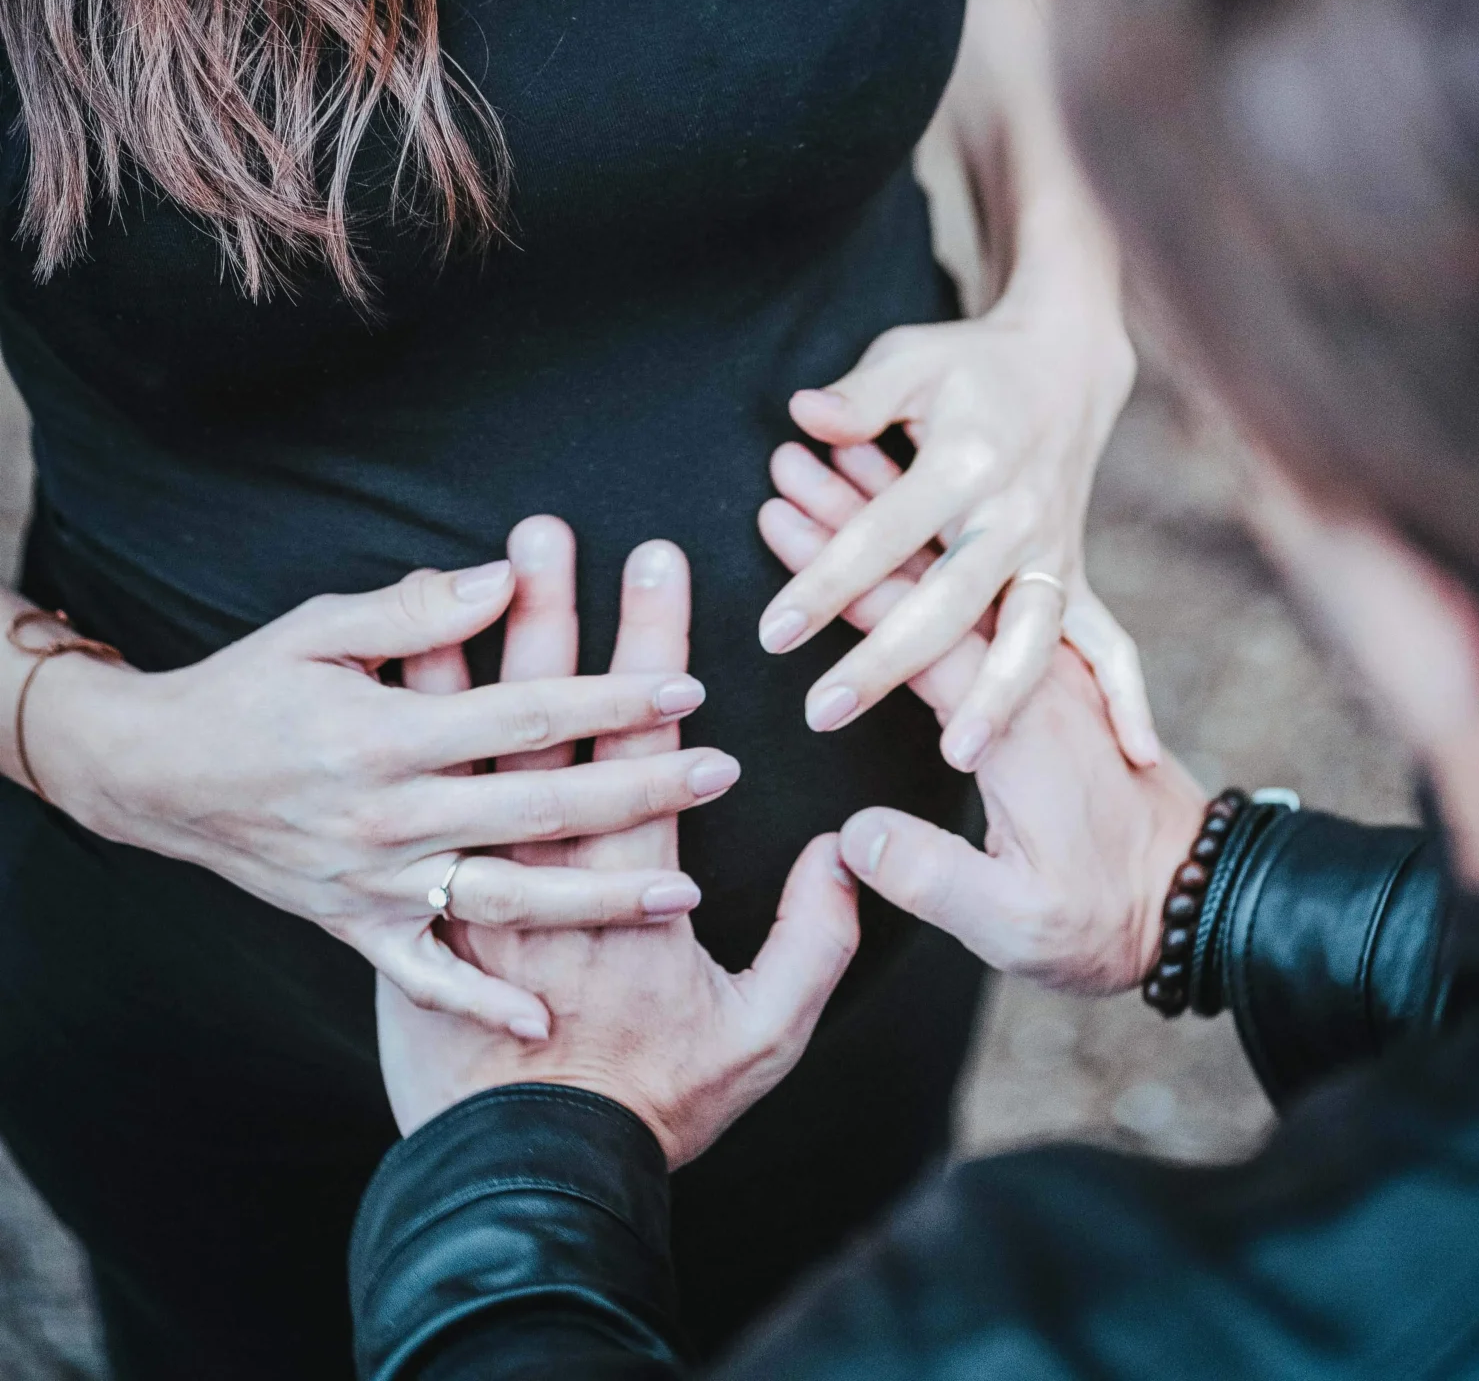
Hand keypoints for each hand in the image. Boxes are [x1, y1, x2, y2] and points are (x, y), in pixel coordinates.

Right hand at [31, 532, 738, 1035]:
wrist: (156, 776)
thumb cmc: (249, 687)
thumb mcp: (321, 626)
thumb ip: (415, 609)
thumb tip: (503, 580)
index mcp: (386, 736)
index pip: (523, 715)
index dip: (609, 704)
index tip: (686, 689)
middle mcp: (389, 817)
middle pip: (537, 807)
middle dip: (638, 793)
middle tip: (722, 774)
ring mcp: (375, 883)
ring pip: (505, 897)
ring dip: (596, 898)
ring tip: (682, 894)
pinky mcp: (355, 927)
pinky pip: (426, 974)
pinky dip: (480, 998)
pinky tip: (543, 1016)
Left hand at [378, 541, 860, 1164]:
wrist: (527, 1184)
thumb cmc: (654, 1110)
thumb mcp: (764, 1037)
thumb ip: (815, 940)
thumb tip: (847, 850)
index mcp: (630, 886)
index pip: (641, 739)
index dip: (651, 647)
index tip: (658, 562)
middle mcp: (544, 869)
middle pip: (545, 719)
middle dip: (556, 615)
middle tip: (552, 530)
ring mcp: (473, 888)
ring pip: (470, 751)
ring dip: (473, 654)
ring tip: (470, 571)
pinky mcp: (419, 919)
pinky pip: (407, 812)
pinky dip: (403, 741)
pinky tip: (394, 677)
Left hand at [758, 310, 1152, 775]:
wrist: (1064, 365)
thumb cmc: (968, 366)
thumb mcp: (910, 358)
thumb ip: (859, 396)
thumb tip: (804, 414)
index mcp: (966, 461)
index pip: (884, 534)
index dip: (826, 582)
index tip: (772, 632)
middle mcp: (1015, 513)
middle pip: (948, 601)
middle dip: (887, 662)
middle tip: (822, 712)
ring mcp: (1051, 548)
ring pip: (1031, 634)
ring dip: (998, 696)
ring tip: (956, 754)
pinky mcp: (1074, 571)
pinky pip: (1107, 639)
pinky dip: (1126, 693)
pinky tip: (1133, 751)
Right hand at [761, 455, 1203, 992]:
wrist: (1200, 898)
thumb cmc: (1103, 919)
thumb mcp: (1017, 922)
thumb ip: (932, 876)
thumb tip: (850, 835)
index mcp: (1015, 722)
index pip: (911, 629)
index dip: (837, 583)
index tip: (776, 533)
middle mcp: (1030, 669)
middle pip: (925, 567)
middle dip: (849, 513)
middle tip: (785, 464)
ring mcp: (1044, 662)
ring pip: (954, 561)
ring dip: (889, 508)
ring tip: (831, 453)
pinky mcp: (1052, 669)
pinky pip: (984, 581)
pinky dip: (936, 540)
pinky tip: (902, 506)